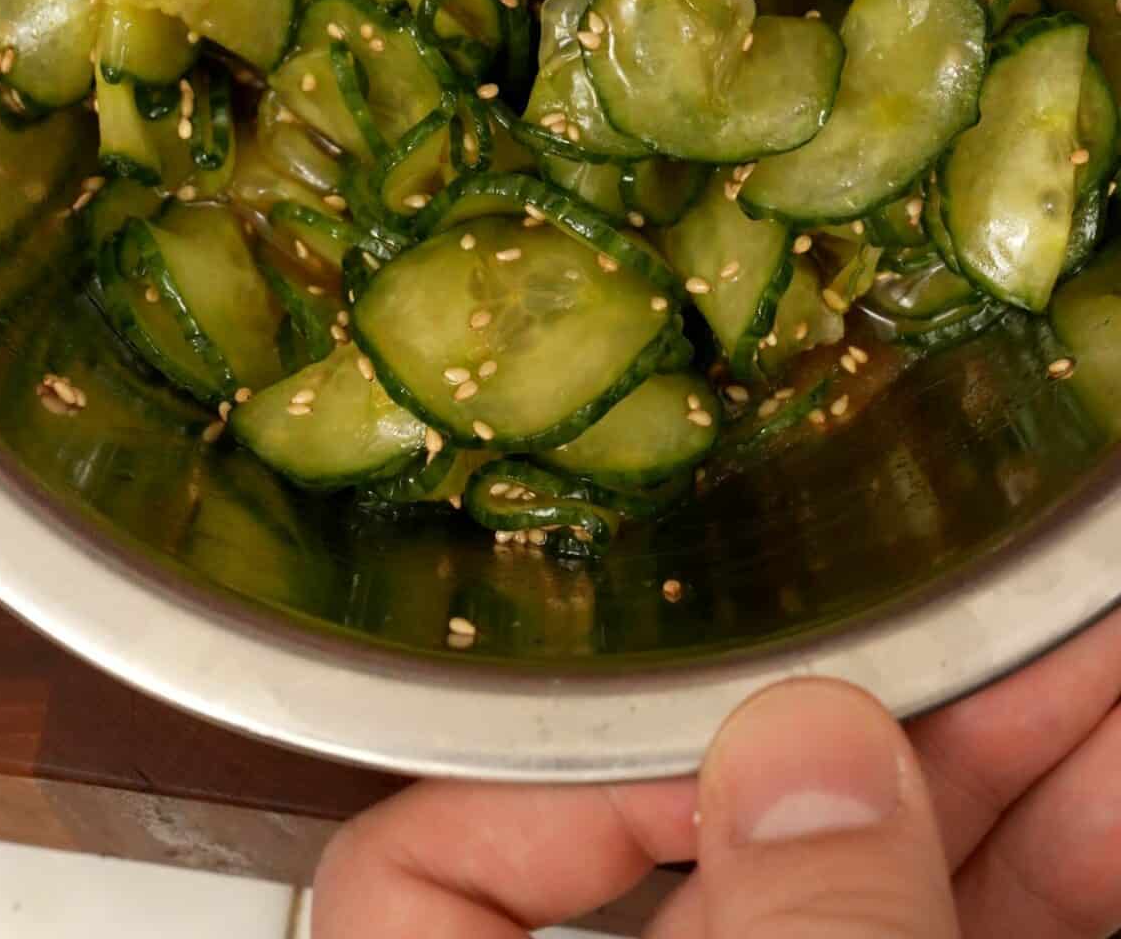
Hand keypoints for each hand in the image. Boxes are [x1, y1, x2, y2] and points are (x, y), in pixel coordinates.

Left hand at [312, 609, 1120, 936]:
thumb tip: (807, 756)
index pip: (423, 884)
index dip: (553, 764)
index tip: (711, 688)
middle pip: (729, 835)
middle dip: (894, 688)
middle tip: (989, 573)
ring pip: (891, 869)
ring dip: (1014, 736)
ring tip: (1090, 614)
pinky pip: (991, 928)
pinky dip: (1068, 843)